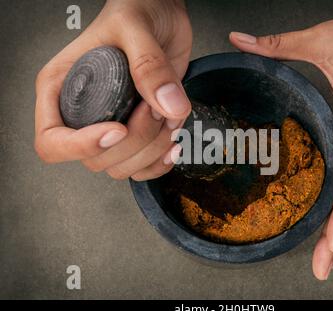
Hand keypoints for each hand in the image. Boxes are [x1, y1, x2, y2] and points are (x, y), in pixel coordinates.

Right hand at [35, 0, 191, 180]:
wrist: (163, 12)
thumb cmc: (135, 9)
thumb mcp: (135, 27)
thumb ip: (149, 66)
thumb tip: (168, 106)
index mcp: (62, 88)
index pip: (52, 142)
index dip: (82, 146)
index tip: (117, 129)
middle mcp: (84, 114)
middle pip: (96, 159)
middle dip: (134, 142)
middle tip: (155, 107)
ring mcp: (112, 125)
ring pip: (123, 167)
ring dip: (153, 149)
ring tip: (169, 115)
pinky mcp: (138, 131)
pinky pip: (143, 167)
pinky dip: (161, 160)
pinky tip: (174, 139)